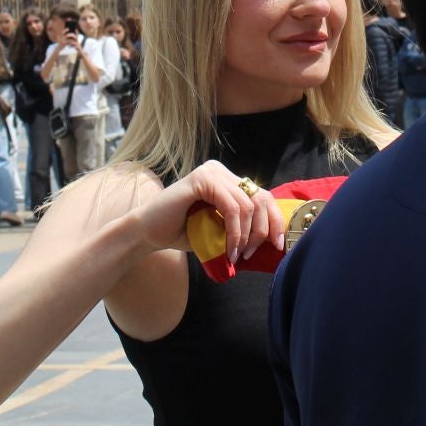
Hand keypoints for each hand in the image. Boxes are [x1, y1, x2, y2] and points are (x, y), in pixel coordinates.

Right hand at [130, 161, 285, 263]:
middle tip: (251, 254)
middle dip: (263, 230)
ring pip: (247, 205)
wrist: (148, 233)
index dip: (275, 221)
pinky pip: (231, 207)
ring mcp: (211, 172)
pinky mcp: (202, 179)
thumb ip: (241, 227)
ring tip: (236, 254)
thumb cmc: (182, 233)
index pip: (263, 196)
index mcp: (227, 180)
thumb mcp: (220, 231)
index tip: (277, 245)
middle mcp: (221, 171)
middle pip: (260, 198)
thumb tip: (273, 241)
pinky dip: (235, 232)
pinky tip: (229, 249)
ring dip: (246, 235)